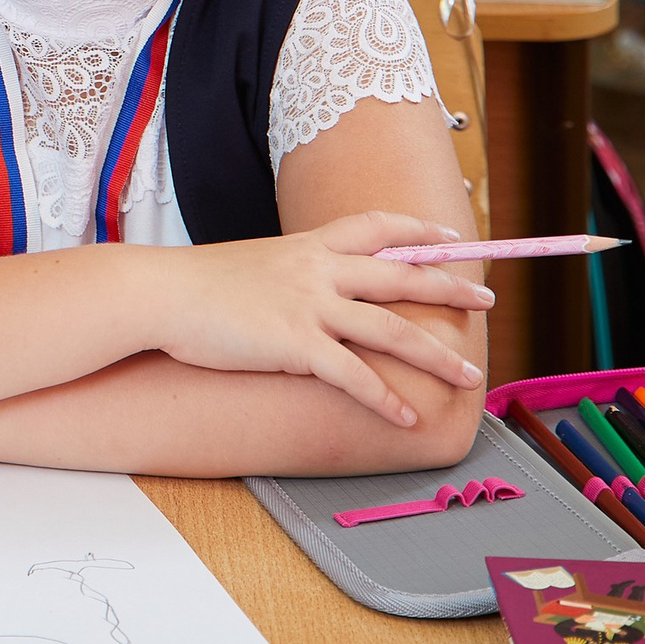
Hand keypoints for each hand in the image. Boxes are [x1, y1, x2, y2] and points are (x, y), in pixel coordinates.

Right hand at [148, 211, 491, 426]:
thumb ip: (289, 273)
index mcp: (306, 246)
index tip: (451, 235)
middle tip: (486, 299)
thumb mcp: (251, 263)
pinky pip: (354, 375)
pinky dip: (385, 399)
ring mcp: (308, 306)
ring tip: (470, 377)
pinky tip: (407, 418)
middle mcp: (316, 270)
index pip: (377, 225)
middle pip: (402, 274)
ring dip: (438, 356)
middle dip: (451, 287)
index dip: (419, 230)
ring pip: (393, 329)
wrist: (158, 294)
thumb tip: (309, 290)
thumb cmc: (194, 285)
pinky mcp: (294, 344)